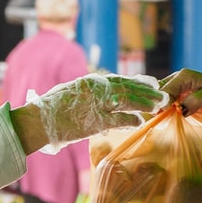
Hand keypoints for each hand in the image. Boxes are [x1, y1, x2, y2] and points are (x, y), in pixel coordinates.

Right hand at [31, 73, 167, 151]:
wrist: (38, 121)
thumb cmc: (51, 109)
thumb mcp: (71, 94)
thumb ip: (88, 94)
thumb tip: (102, 98)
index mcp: (90, 82)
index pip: (119, 80)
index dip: (136, 83)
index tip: (150, 83)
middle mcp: (96, 89)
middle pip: (127, 88)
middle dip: (147, 91)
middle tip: (163, 94)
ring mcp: (97, 104)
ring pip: (128, 101)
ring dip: (145, 103)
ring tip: (159, 105)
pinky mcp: (96, 120)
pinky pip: (120, 119)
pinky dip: (132, 120)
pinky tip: (141, 121)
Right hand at [159, 68, 201, 115]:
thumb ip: (194, 102)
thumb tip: (180, 109)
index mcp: (183, 76)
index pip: (165, 90)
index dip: (161, 103)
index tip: (161, 116)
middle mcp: (177, 79)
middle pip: (159, 92)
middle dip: (157, 105)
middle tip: (159, 119)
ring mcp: (176, 87)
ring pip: (160, 97)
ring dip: (160, 108)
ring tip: (160, 120)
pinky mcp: (177, 95)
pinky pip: (166, 101)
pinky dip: (164, 109)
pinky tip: (165, 118)